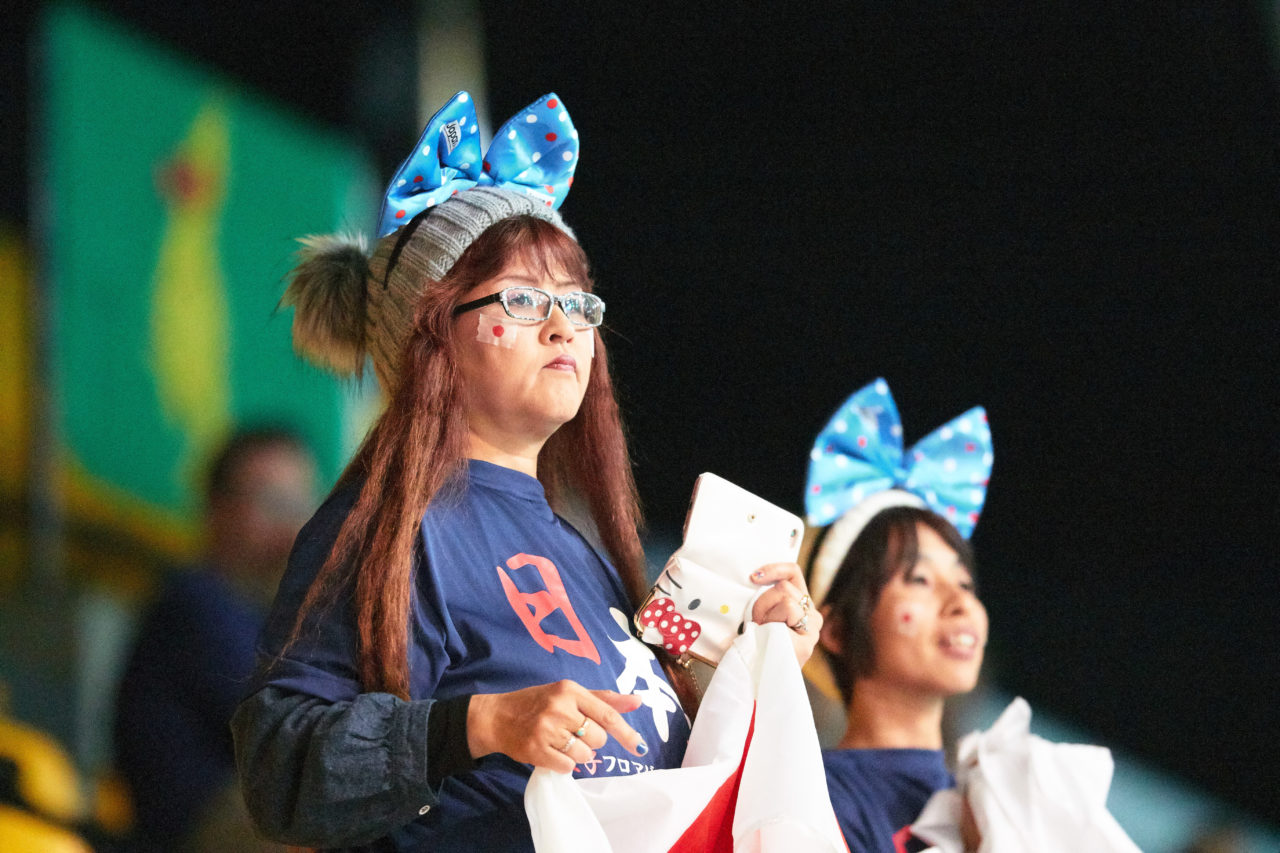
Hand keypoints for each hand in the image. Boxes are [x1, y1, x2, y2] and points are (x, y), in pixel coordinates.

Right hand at [466, 680, 648, 772]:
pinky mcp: (536, 750)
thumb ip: (603, 699)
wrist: (497, 717)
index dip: (626, 733)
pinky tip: (552, 752)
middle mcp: (560, 707)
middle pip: (598, 738)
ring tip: (561, 742)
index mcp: (570, 690)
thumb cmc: (537, 703)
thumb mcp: (568, 693)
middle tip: (572, 733)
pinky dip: (564, 764)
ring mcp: (547, 729)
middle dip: (592, 741)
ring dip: (578, 754)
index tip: (640, 747)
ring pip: (585, 755)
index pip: (606, 715)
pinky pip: (567, 767)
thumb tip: (636, 702)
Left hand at [749, 561, 821, 664]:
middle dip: (762, 603)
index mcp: (803, 606)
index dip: (774, 569)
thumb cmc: (756, 646)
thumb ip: (768, 597)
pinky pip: (788, 614)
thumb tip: (754, 575)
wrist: (758, 681)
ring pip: (787, 600)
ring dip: (765, 615)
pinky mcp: (806, 643)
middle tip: (757, 624)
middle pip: (784, 587)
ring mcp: (812, 632)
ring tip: (763, 634)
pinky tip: (770, 640)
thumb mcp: (762, 614)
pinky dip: (771, 624)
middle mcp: (814, 617)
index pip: (793, 573)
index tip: (753, 577)